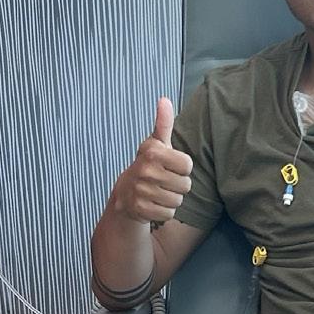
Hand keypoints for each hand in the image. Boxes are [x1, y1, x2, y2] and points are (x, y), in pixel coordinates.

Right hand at [113, 98, 192, 223]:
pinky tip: (154, 204)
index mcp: (153, 152)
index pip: (188, 165)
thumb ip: (163, 123)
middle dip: (178, 185)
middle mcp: (146, 170)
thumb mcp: (156, 144)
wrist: (125, 194)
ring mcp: (142, 191)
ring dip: (172, 199)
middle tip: (164, 182)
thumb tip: (164, 99)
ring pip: (178, 201)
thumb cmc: (148, 166)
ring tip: (159, 192)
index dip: (182, 168)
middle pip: (185, 185)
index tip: (170, 166)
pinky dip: (164, 211)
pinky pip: (169, 214)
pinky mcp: (141, 209)